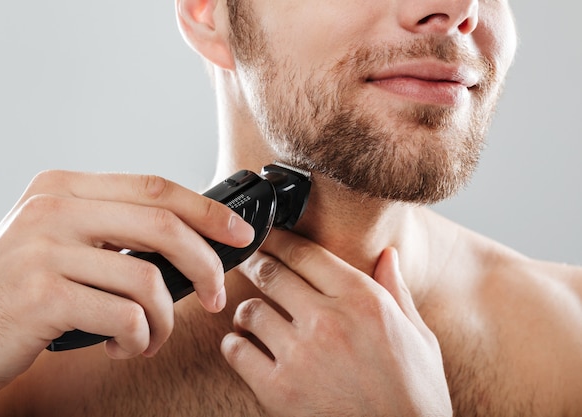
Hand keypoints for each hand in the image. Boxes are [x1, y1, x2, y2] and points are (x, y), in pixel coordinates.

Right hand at [0, 170, 253, 413]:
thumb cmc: (16, 292)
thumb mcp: (59, 242)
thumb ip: (113, 229)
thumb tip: (189, 239)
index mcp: (63, 187)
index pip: (155, 187)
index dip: (206, 209)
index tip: (237, 232)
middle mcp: (53, 207)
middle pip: (163, 224)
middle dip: (205, 264)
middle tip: (216, 296)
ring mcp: (44, 249)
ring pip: (148, 279)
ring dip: (164, 320)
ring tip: (150, 337)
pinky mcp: (42, 295)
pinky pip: (125, 316)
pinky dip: (138, 339)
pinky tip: (123, 347)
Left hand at [221, 231, 451, 416]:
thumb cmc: (415, 393)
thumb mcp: (419, 336)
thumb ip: (397, 292)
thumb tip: (388, 255)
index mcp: (364, 301)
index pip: (307, 254)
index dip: (280, 240)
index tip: (268, 236)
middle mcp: (328, 321)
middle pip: (271, 274)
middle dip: (254, 264)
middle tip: (246, 262)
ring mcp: (300, 355)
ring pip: (250, 311)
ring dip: (247, 311)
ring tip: (251, 316)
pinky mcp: (278, 390)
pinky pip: (236, 351)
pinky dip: (234, 345)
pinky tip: (245, 346)